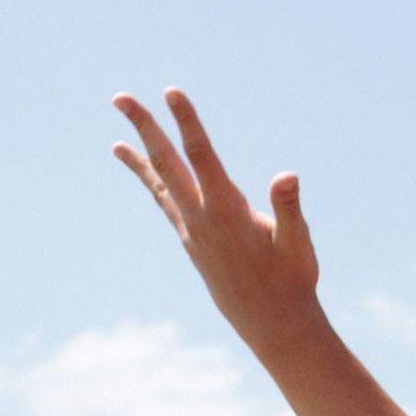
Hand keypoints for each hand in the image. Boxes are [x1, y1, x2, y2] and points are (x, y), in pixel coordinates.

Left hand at [113, 89, 320, 348]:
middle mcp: (201, 218)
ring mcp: (192, 230)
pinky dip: (150, 180)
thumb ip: (288, 208)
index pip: (201, 157)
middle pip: (166, 163)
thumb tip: (286, 176)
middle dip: (145, 127)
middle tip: (120, 97)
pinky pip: (164, 201)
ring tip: (116, 134)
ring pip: (161, 182)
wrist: (271, 324)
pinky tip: (142, 166)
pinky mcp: (191, 240)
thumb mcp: (298, 243)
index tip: (171, 92)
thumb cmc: (292, 280)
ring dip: (140, 153)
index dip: (187, 122)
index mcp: (228, 212)